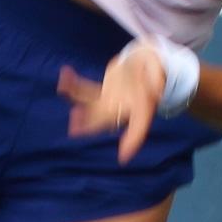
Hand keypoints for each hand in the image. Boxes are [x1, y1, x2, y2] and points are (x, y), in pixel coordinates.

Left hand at [59, 43, 167, 163]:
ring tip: (64, 94)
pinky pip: (85, 92)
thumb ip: (156, 77)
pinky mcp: (101, 93)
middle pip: (106, 121)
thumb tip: (157, 88)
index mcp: (141, 108)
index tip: (123, 157)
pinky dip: (74, 86)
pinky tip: (65, 74)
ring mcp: (110, 103)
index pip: (139, 128)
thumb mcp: (157, 69)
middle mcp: (123, 109)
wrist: (143, 64)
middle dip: (90, 125)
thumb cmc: (153, 69)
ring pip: (91, 108)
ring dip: (77, 105)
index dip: (132, 142)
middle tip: (74, 129)